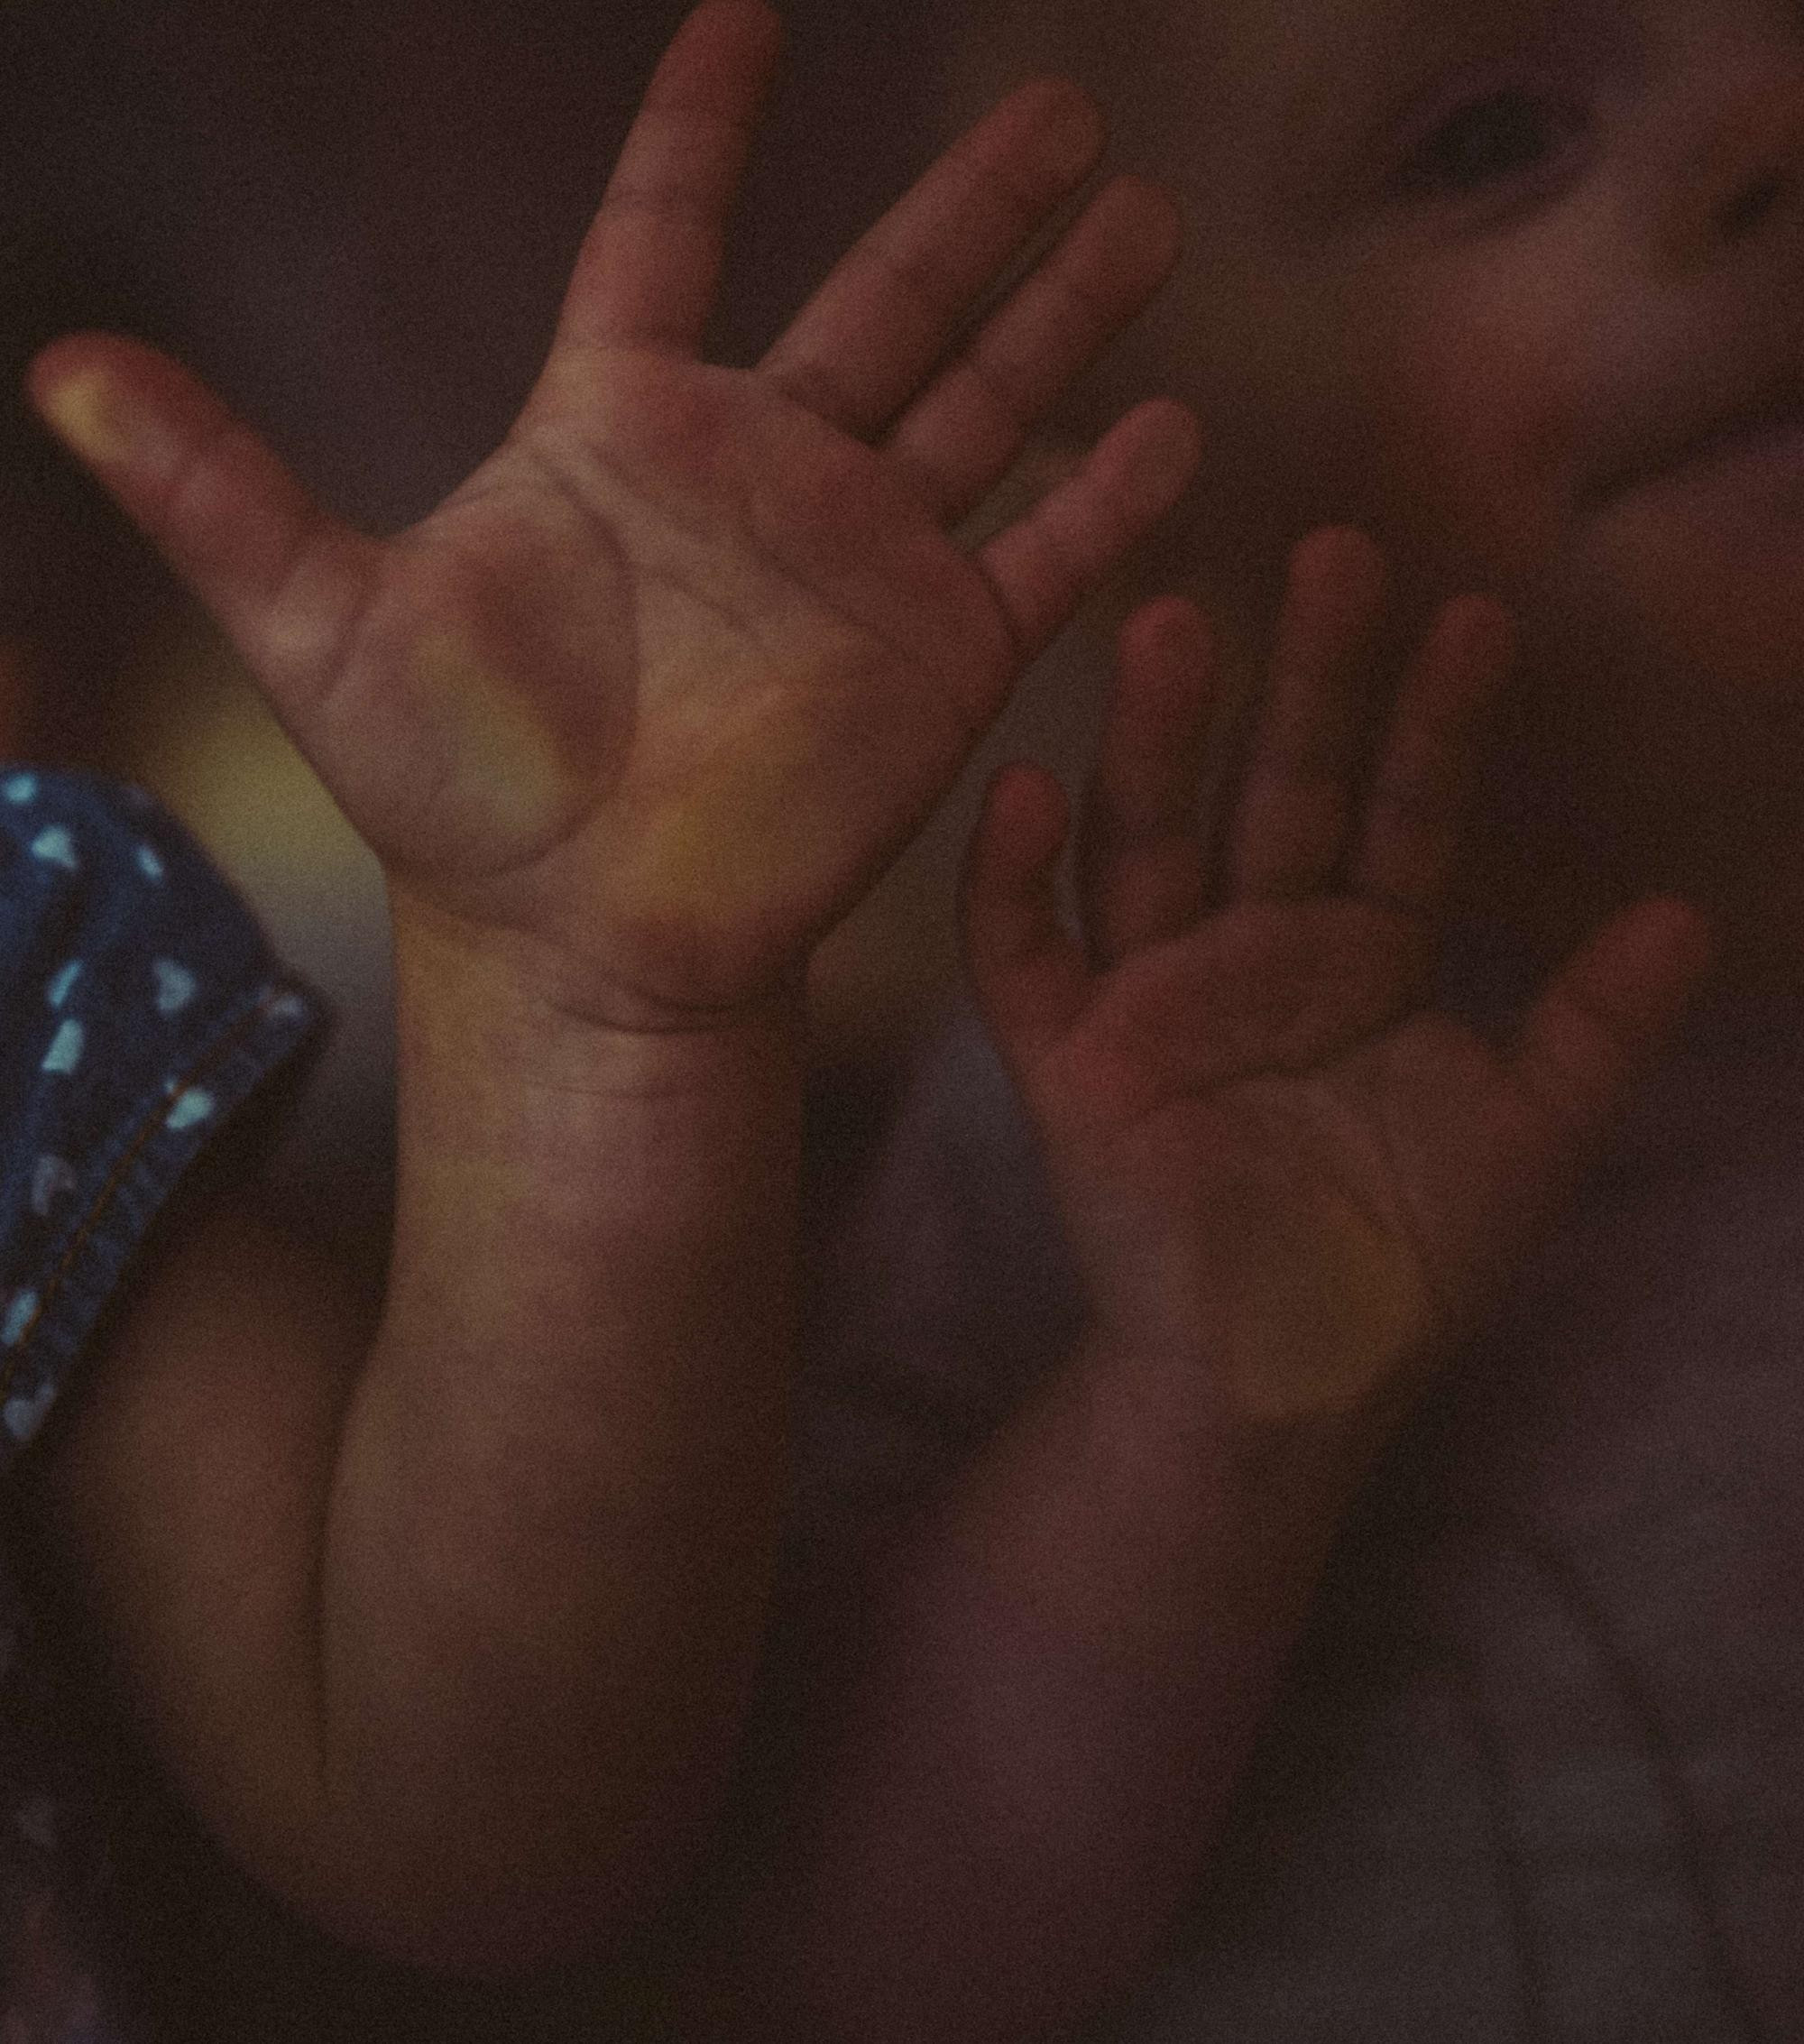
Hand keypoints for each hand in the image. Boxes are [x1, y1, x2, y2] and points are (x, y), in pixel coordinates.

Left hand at [26, 0, 1196, 1030]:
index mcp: (621, 432)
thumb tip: (53, 366)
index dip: (703, 129)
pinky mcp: (936, 663)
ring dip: (1063, 312)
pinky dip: (1107, 502)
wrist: (583, 946)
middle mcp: (759, 477)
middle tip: (1059, 108)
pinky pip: (1040, 558)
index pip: (668, 237)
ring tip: (1140, 213)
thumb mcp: (324, 626)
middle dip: (972, 205)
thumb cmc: (458, 796)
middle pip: (884, 301)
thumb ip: (222, 489)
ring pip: (984, 402)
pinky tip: (1170, 429)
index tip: (748, 12)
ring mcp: (860, 564)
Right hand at [963, 526, 1718, 1417]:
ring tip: (1174, 623)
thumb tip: (1685, 912)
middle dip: (1302, 684)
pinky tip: (1020, 787)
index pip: (1400, 816)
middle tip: (1335, 553)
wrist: (1288, 1385)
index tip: (1478, 619)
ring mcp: (1151, 996)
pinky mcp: (1067, 1061)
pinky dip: (1008, 881)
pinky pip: (1024, 958)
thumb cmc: (1401, 1265)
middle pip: (1271, 795)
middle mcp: (1251, 951)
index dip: (1436, 726)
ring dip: (1154, 739)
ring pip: (1146, 842)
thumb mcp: (1524, 1138)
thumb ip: (1595, 1031)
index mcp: (1358, 955)